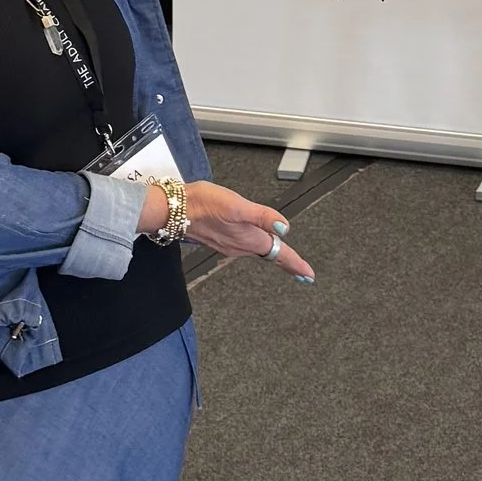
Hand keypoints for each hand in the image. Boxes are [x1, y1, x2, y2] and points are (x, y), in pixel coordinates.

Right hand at [143, 180, 314, 281]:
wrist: (173, 209)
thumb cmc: (202, 205)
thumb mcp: (237, 206)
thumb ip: (262, 216)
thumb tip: (284, 227)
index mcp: (249, 239)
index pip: (279, 254)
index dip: (296, 264)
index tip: (308, 275)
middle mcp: (240, 246)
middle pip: (270, 255)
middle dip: (288, 263)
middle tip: (302, 273)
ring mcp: (229, 244)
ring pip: (258, 251)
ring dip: (273, 256)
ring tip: (286, 260)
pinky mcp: (220, 238)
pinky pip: (245, 247)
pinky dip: (257, 248)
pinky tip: (257, 244)